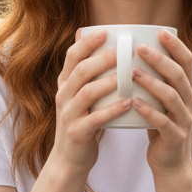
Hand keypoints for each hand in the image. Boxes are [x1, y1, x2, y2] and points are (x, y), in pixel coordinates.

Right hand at [48, 28, 134, 176]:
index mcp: (64, 85)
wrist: (69, 160)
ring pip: (87, 93)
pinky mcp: (77, 133)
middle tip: (122, 50)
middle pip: (80, 71)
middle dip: (101, 59)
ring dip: (109, 82)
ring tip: (128, 75)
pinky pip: (96, 119)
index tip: (104, 32)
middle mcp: (63, 97)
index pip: (71, 57)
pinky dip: (112, 110)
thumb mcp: (78, 96)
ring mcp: (68, 115)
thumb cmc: (81, 122)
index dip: (86, 43)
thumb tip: (87, 38)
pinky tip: (128, 103)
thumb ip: (84, 72)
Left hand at [131, 30, 191, 178]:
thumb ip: (155, 79)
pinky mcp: (175, 137)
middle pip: (179, 75)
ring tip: (132, 73)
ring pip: (171, 97)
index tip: (160, 32)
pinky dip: (148, 112)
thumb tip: (132, 52)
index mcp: (188, 89)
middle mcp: (190, 101)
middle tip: (140, 48)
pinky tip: (134, 103)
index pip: (187, 62)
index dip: (176, 46)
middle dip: (160, 60)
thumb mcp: (162, 100)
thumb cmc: (160, 126)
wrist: (170, 163)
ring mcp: (185, 120)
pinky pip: (163, 122)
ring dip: (151, 83)